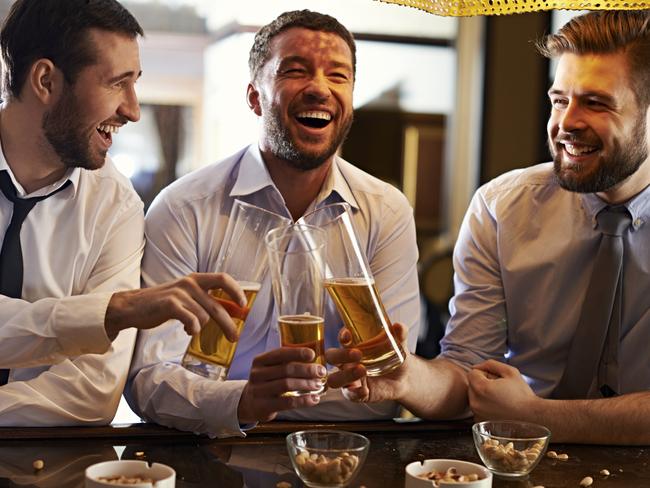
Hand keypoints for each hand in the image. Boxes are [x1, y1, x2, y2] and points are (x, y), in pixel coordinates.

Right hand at [105, 272, 245, 339]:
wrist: (132, 307)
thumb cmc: (162, 304)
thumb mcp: (186, 296)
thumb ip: (205, 300)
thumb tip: (232, 311)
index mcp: (196, 279)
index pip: (224, 279)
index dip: (237, 291)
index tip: (244, 306)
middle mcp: (190, 283)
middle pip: (217, 306)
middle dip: (228, 324)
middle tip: (234, 338)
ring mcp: (180, 293)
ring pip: (204, 317)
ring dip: (199, 327)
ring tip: (190, 329)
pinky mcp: (170, 305)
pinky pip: (192, 321)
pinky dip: (192, 329)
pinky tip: (188, 331)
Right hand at [237, 347, 325, 423]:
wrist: (249, 403)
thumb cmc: (268, 382)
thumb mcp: (271, 369)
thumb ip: (287, 363)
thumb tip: (315, 359)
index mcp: (260, 360)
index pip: (280, 353)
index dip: (297, 353)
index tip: (312, 355)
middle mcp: (257, 374)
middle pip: (286, 369)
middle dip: (307, 370)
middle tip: (321, 372)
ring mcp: (258, 390)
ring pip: (286, 385)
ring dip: (306, 384)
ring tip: (318, 385)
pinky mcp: (263, 406)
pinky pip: (287, 403)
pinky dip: (303, 400)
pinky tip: (314, 399)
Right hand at [325, 323, 408, 402]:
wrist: (403, 377)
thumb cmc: (394, 356)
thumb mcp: (398, 344)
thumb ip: (399, 335)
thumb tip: (399, 326)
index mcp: (353, 345)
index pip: (342, 339)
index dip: (342, 336)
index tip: (347, 334)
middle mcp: (346, 361)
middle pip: (331, 357)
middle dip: (340, 355)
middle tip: (357, 353)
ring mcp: (349, 378)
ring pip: (334, 379)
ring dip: (345, 375)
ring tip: (362, 370)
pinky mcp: (356, 393)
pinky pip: (349, 395)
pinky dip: (355, 393)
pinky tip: (365, 390)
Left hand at [468, 360, 540, 420]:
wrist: (533, 417)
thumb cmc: (522, 394)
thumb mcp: (510, 372)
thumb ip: (490, 364)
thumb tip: (475, 366)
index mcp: (481, 388)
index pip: (473, 373)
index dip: (485, 373)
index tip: (497, 380)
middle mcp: (475, 402)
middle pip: (471, 385)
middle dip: (483, 383)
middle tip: (500, 389)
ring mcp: (477, 414)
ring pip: (474, 396)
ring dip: (483, 394)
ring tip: (500, 399)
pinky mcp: (480, 422)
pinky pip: (477, 407)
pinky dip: (484, 406)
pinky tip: (499, 408)